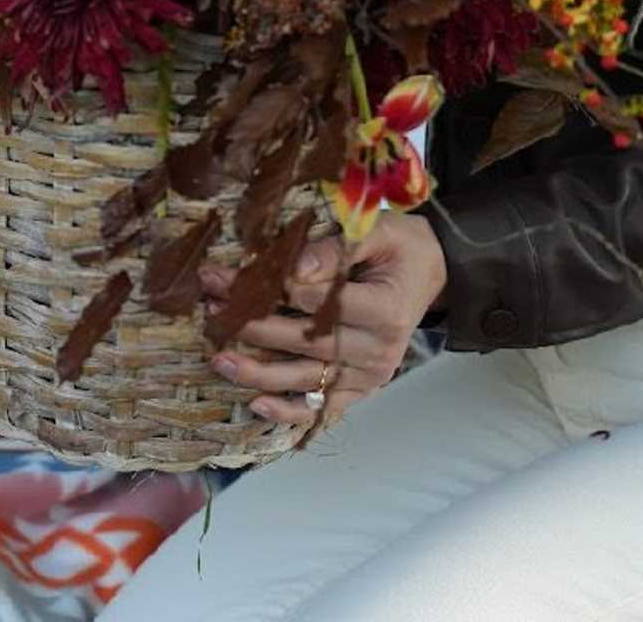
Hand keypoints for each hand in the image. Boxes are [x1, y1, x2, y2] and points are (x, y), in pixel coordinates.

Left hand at [202, 212, 447, 428]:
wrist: (430, 274)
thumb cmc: (400, 247)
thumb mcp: (378, 230)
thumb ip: (337, 247)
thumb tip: (293, 268)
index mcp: (386, 309)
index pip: (321, 302)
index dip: (274, 288)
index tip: (231, 276)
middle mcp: (379, 351)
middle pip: (306, 341)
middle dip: (253, 326)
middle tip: (212, 310)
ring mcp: (369, 376)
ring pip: (306, 379)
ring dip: (258, 373)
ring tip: (219, 359)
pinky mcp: (361, 391)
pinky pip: (322, 408)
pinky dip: (288, 412)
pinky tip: (256, 406)